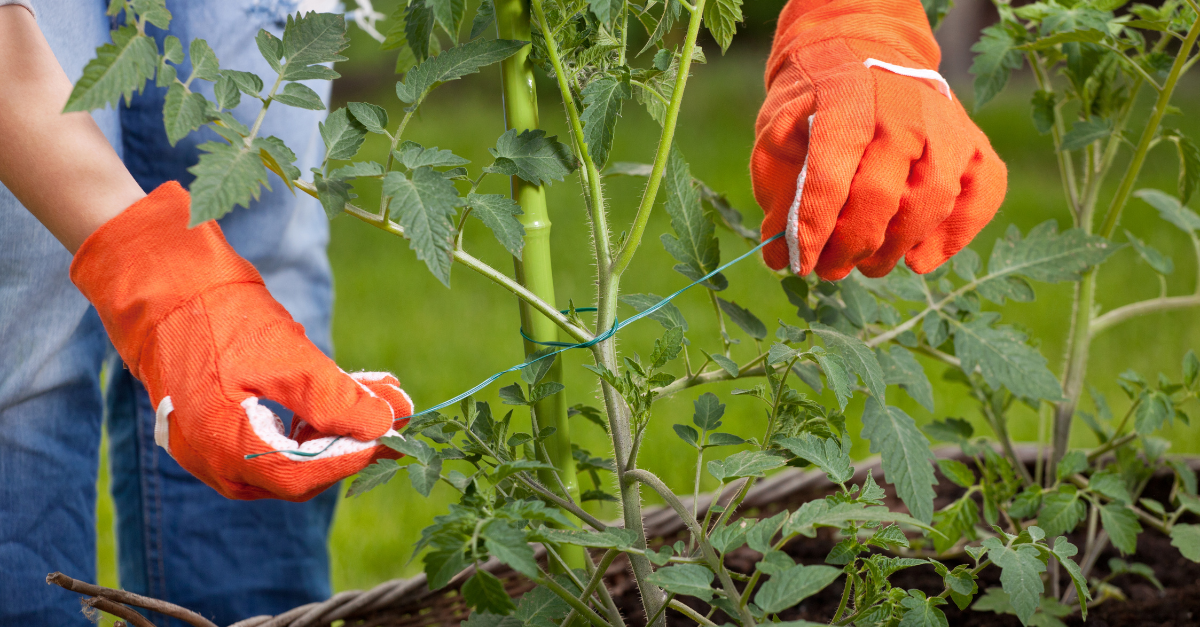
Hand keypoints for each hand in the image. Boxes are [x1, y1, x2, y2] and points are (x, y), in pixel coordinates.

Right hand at [71, 182, 410, 500]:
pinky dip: (314, 416)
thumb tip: (387, 425)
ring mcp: (212, 448)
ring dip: (340, 424)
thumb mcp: (286, 356)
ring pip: (292, 454)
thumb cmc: (219, 317)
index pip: (304, 477)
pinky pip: (274, 437)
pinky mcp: (219, 428)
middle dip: (354, 438)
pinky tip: (344, 387)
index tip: (394, 431)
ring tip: (382, 388)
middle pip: (301, 472)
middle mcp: (214, 462)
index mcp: (223, 449)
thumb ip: (336, 398)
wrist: (162, 286)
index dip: (354, 457)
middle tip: (398, 405)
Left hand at [752, 0, 1006, 280]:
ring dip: (897, 248)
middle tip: (832, 270)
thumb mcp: (778, 135)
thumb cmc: (816, 104)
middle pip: (880, 197)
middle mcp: (902, 109)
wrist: (864, 50)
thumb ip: (779, 193)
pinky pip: (983, 193)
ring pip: (932, 201)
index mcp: (845, 102)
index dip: (813, 231)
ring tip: (869, 265)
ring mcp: (946, 124)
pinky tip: (920, 259)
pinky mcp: (974, 141)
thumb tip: (777, 258)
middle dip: (851, 247)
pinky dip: (956, 235)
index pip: (829, 179)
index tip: (800, 263)